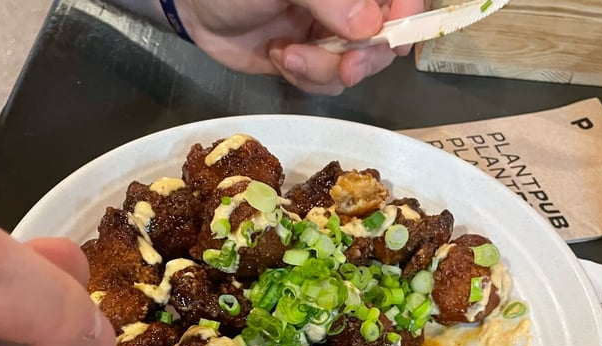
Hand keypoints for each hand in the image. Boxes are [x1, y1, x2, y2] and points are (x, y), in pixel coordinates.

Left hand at [179, 0, 425, 94]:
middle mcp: (347, 5)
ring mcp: (330, 34)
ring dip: (323, 69)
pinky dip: (305, 77)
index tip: (393, 36)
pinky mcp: (309, 60)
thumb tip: (370, 26)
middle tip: (344, 64)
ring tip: (287, 55)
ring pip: (354, 66)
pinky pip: (326, 82)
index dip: (406, 14)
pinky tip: (280, 57)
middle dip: (364, 57)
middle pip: (384, 38)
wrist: (195, 6)